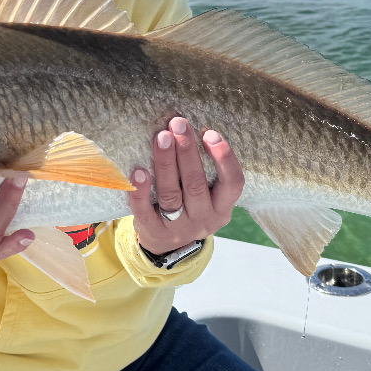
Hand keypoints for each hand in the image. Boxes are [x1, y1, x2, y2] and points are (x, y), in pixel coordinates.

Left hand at [128, 119, 244, 256]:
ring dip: (166, 163)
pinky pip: (145, 211)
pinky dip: (141, 190)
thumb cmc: (190, 208)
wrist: (168, 247)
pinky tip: (137, 171)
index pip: (233, 183)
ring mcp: (178, 227)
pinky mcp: (153, 231)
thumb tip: (189, 130)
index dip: (224, 158)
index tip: (210, 133)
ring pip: (171, 194)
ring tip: (161, 137)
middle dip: (187, 151)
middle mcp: (204, 218)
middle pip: (196, 184)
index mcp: (222, 207)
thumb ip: (204, 171)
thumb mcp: (208, 197)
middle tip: (178, 123)